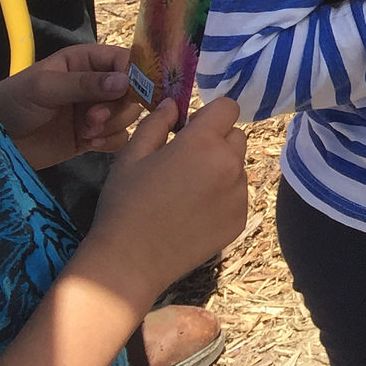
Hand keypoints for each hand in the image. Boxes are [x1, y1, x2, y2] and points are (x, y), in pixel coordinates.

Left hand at [0, 43, 142, 169]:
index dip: (133, 75)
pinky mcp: (92, 136)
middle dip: (118, 106)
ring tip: (87, 133)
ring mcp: (95, 111)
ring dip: (113, 124)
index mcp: (85, 61)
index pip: (124, 61)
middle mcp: (95, 83)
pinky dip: (110, 141)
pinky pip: (119, 137)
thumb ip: (84, 84)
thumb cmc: (12, 103)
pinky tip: (90, 145)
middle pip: (132, 90)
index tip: (127, 92)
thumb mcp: (44, 87)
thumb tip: (125, 82)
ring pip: (128, 114)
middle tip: (93, 119)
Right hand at [78, 96, 248, 307]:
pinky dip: (222, 198)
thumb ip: (157, 123)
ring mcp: (239, 194)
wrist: (130, 261)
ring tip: (187, 192)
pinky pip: (237, 196)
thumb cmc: (125, 204)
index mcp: (204, 143)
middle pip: (236, 136)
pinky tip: (193, 214)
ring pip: (237, 167)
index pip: (228, 107)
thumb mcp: (132, 156)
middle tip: (185, 162)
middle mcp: (230, 164)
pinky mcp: (240, 220)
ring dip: (220, 170)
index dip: (209, 115)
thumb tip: (173, 104)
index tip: (190, 130)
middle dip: (216, 141)